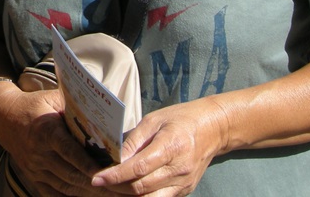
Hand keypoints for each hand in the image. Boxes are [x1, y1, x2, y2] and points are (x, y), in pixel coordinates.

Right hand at [0, 85, 105, 194]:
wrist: (5, 117)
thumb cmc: (36, 105)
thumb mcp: (54, 99)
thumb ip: (76, 108)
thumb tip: (103, 117)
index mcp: (45, 130)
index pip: (69, 151)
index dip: (87, 163)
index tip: (107, 172)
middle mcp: (39, 152)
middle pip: (70, 173)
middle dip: (96, 182)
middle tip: (120, 187)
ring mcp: (35, 168)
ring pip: (65, 187)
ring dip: (89, 192)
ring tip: (112, 194)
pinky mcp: (33, 177)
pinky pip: (54, 194)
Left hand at [90, 97, 229, 195]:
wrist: (213, 129)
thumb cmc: (180, 119)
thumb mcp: (154, 120)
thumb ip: (134, 140)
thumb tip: (116, 158)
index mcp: (170, 146)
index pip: (138, 168)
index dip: (115, 175)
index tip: (97, 178)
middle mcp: (178, 169)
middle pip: (142, 187)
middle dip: (117, 187)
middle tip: (100, 182)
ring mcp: (184, 183)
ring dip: (128, 196)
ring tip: (111, 188)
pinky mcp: (186, 191)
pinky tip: (129, 190)